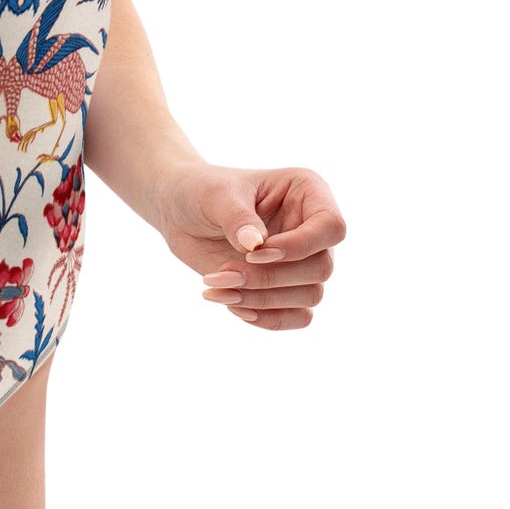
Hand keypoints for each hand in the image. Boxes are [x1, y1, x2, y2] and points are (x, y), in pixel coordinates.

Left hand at [155, 162, 345, 328]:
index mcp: (307, 191)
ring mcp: (302, 259)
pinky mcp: (287, 287)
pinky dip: (268, 318)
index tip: (253, 252)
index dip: (299, 245)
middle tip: (224, 272)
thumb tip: (256, 245)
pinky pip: (299, 316)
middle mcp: (311, 227)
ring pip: (310, 295)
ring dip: (263, 299)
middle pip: (321, 267)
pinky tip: (231, 305)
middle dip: (270, 277)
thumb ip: (237, 217)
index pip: (331, 226)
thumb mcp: (215, 194)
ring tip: (216, 286)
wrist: (179, 211)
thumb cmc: (201, 190)